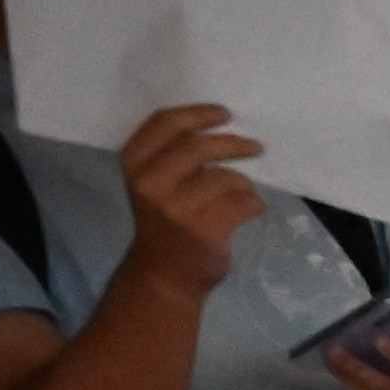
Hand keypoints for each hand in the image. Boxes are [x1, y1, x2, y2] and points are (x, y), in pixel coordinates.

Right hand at [115, 101, 261, 294]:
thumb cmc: (163, 222)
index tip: (224, 114)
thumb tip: (217, 125)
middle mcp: (150, 183)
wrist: (164, 275)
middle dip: (233, 143)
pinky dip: (254, 203)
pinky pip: (242, 202)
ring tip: (244, 192)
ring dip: (243, 182)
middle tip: (255, 147)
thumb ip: (171, 155)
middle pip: (198, 146)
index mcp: (133, 164)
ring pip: (225, 177)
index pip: (166, 123)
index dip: (198, 114)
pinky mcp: (203, 229)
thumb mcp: (153, 183)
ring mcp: (176, 208)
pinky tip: (252, 209)